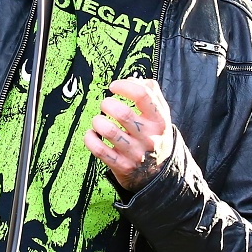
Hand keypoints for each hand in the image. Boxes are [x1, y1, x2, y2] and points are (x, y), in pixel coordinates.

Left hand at [84, 77, 173, 192]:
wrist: (158, 172)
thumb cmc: (155, 136)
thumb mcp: (161, 115)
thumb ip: (151, 93)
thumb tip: (132, 79)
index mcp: (159, 121)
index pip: (143, 95)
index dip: (124, 86)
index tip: (114, 87)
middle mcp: (149, 137)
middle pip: (123, 113)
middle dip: (108, 104)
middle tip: (105, 105)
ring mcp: (135, 153)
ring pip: (109, 131)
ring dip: (98, 121)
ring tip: (98, 120)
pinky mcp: (122, 166)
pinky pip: (99, 150)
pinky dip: (90, 139)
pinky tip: (92, 134)